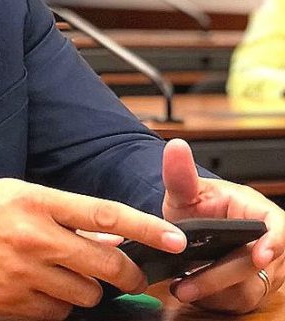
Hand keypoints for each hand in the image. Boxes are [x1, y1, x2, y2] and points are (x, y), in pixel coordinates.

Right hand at [0, 178, 186, 320]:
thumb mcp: (13, 196)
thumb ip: (60, 212)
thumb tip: (104, 235)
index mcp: (35, 201)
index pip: (104, 214)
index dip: (145, 227)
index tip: (174, 237)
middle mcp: (34, 237)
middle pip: (106, 266)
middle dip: (128, 275)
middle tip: (132, 275)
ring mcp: (26, 275)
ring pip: (85, 295)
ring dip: (86, 290)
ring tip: (63, 275)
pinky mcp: (17, 305)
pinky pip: (57, 313)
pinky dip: (57, 305)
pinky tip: (38, 288)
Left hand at [162, 138, 284, 312]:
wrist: (192, 226)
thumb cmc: (197, 206)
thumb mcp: (185, 191)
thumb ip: (180, 174)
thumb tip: (175, 146)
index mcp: (259, 213)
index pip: (279, 229)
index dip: (273, 244)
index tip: (259, 256)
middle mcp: (268, 244)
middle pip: (254, 267)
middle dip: (218, 277)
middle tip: (187, 285)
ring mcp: (263, 271)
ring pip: (245, 290)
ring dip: (212, 292)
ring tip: (182, 288)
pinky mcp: (250, 289)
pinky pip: (237, 302)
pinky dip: (213, 300)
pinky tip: (191, 292)